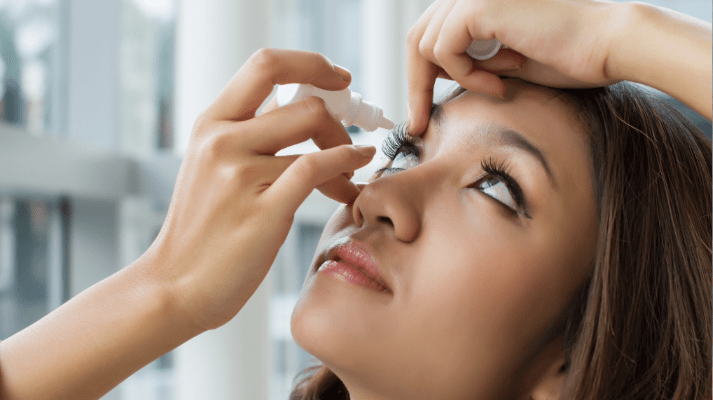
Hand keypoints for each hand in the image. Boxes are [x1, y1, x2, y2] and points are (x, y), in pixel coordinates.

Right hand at [145, 49, 376, 330]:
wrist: (175, 286)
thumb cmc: (201, 230)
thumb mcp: (212, 167)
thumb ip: (251, 134)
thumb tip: (298, 105)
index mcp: (210, 124)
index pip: (266, 65)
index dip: (311, 63)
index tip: (338, 78)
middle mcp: (222, 141)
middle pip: (303, 101)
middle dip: (338, 116)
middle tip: (349, 137)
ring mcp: (240, 174)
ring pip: (315, 136)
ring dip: (347, 151)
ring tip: (351, 175)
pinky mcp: (264, 210)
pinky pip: (318, 168)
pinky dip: (348, 163)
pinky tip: (356, 171)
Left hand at [407, 0, 622, 133]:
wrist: (607, 46)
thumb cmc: (566, 57)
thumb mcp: (502, 63)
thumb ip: (469, 62)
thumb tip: (433, 81)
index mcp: (475, 3)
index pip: (426, 36)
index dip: (418, 78)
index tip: (418, 117)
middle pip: (416, 40)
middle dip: (416, 86)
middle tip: (420, 122)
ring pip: (424, 46)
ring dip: (458, 78)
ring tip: (499, 85)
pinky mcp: (479, 5)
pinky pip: (444, 50)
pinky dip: (467, 75)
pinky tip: (501, 82)